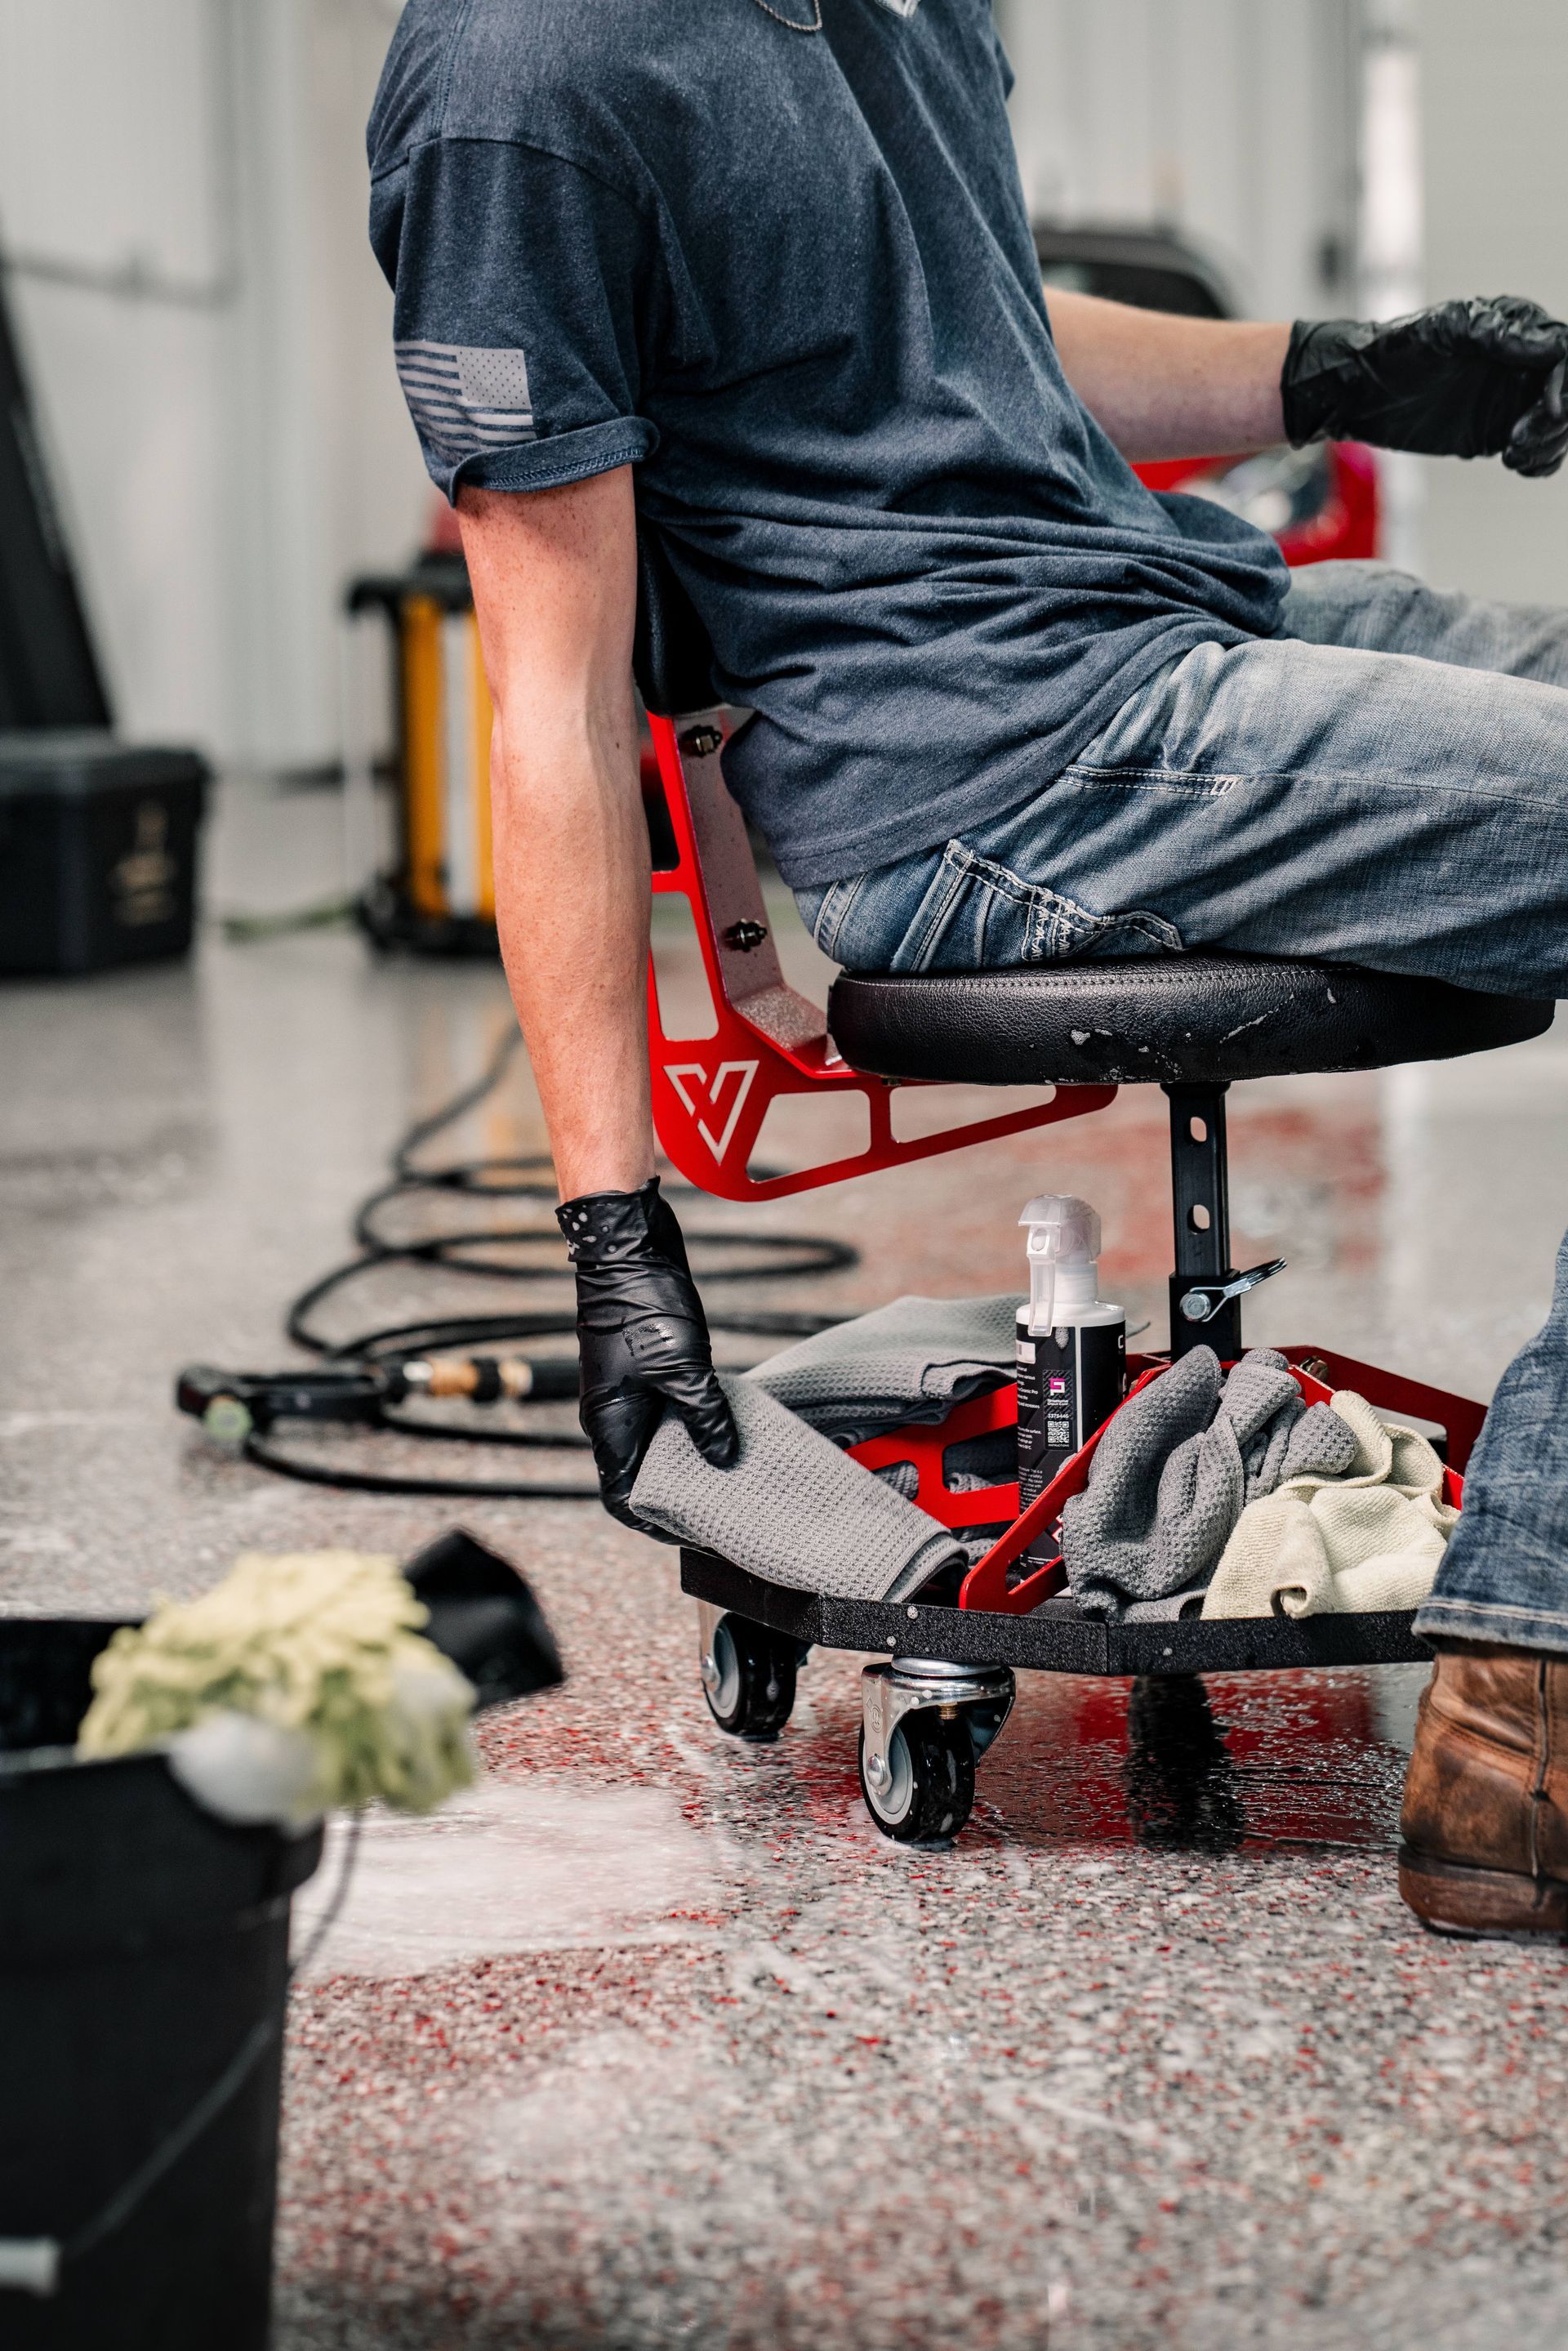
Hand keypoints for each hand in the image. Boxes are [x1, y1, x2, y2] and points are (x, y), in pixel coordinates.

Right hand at [558, 1176, 738, 1526]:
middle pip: (643, 1474)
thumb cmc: (640, 1304)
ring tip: (734, 1470)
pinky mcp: (644, 1369)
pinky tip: (726, 1424)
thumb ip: (705, 1418)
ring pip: (659, 1442)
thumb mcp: (683, 1368)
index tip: (696, 1535)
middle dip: (682, 1494)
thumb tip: (725, 1460)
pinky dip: (694, 1424)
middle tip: (725, 1505)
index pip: (623, 1498)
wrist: (624, 1243)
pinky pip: (668, 1411)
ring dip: (692, 1457)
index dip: (656, 1525)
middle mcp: (613, 1414)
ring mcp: (627, 1391)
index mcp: (609, 1425)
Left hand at [1281, 296, 1567, 476]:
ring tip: (1513, 454)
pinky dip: (1540, 461)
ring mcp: (1513, 399)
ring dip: (1549, 444)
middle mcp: (1523, 362)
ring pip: (1557, 426)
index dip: (1564, 384)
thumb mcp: (1445, 332)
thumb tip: (1552, 343)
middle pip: (1567, 394)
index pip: (1564, 354)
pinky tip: (1518, 463)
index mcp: (1517, 328)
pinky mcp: (1497, 432)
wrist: (1360, 392)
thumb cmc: (1397, 350)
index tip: (1548, 410)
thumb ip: (1497, 334)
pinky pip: (1537, 450)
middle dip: (1555, 422)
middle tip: (1517, 441)